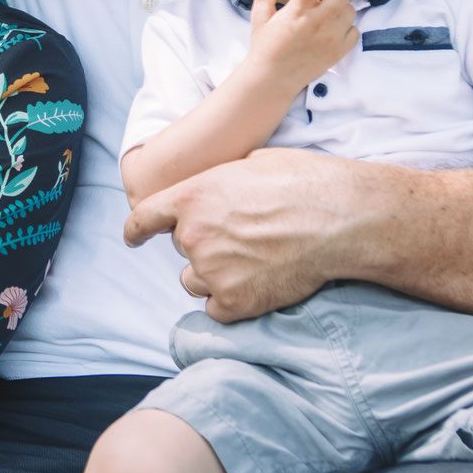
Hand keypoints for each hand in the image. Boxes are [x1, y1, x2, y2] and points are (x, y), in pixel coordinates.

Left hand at [125, 148, 392, 319]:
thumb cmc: (304, 182)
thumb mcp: (253, 163)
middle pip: (182, 251)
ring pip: (195, 282)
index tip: (133, 238)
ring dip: (215, 276)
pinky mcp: (234, 302)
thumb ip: (222, 182)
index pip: (144, 218)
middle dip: (205, 246)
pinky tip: (259, 285)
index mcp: (192, 196)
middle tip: (245, 239)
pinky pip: (217, 309)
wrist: (339, 219)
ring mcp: (211, 271)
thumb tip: (224, 190)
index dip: (136, 230)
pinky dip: (233, 302)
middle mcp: (193, 235)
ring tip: (255, 262)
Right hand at [248, 0, 356, 85]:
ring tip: (331, 4)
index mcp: (296, 13)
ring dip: (344, 3)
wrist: (273, 80)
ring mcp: (331, 39)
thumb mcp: (260, 17)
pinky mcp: (339, 52)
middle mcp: (317, 24)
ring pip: (351, 9)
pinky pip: (355, 30)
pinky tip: (334, 25)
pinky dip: (348, 24)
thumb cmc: (265, 46)